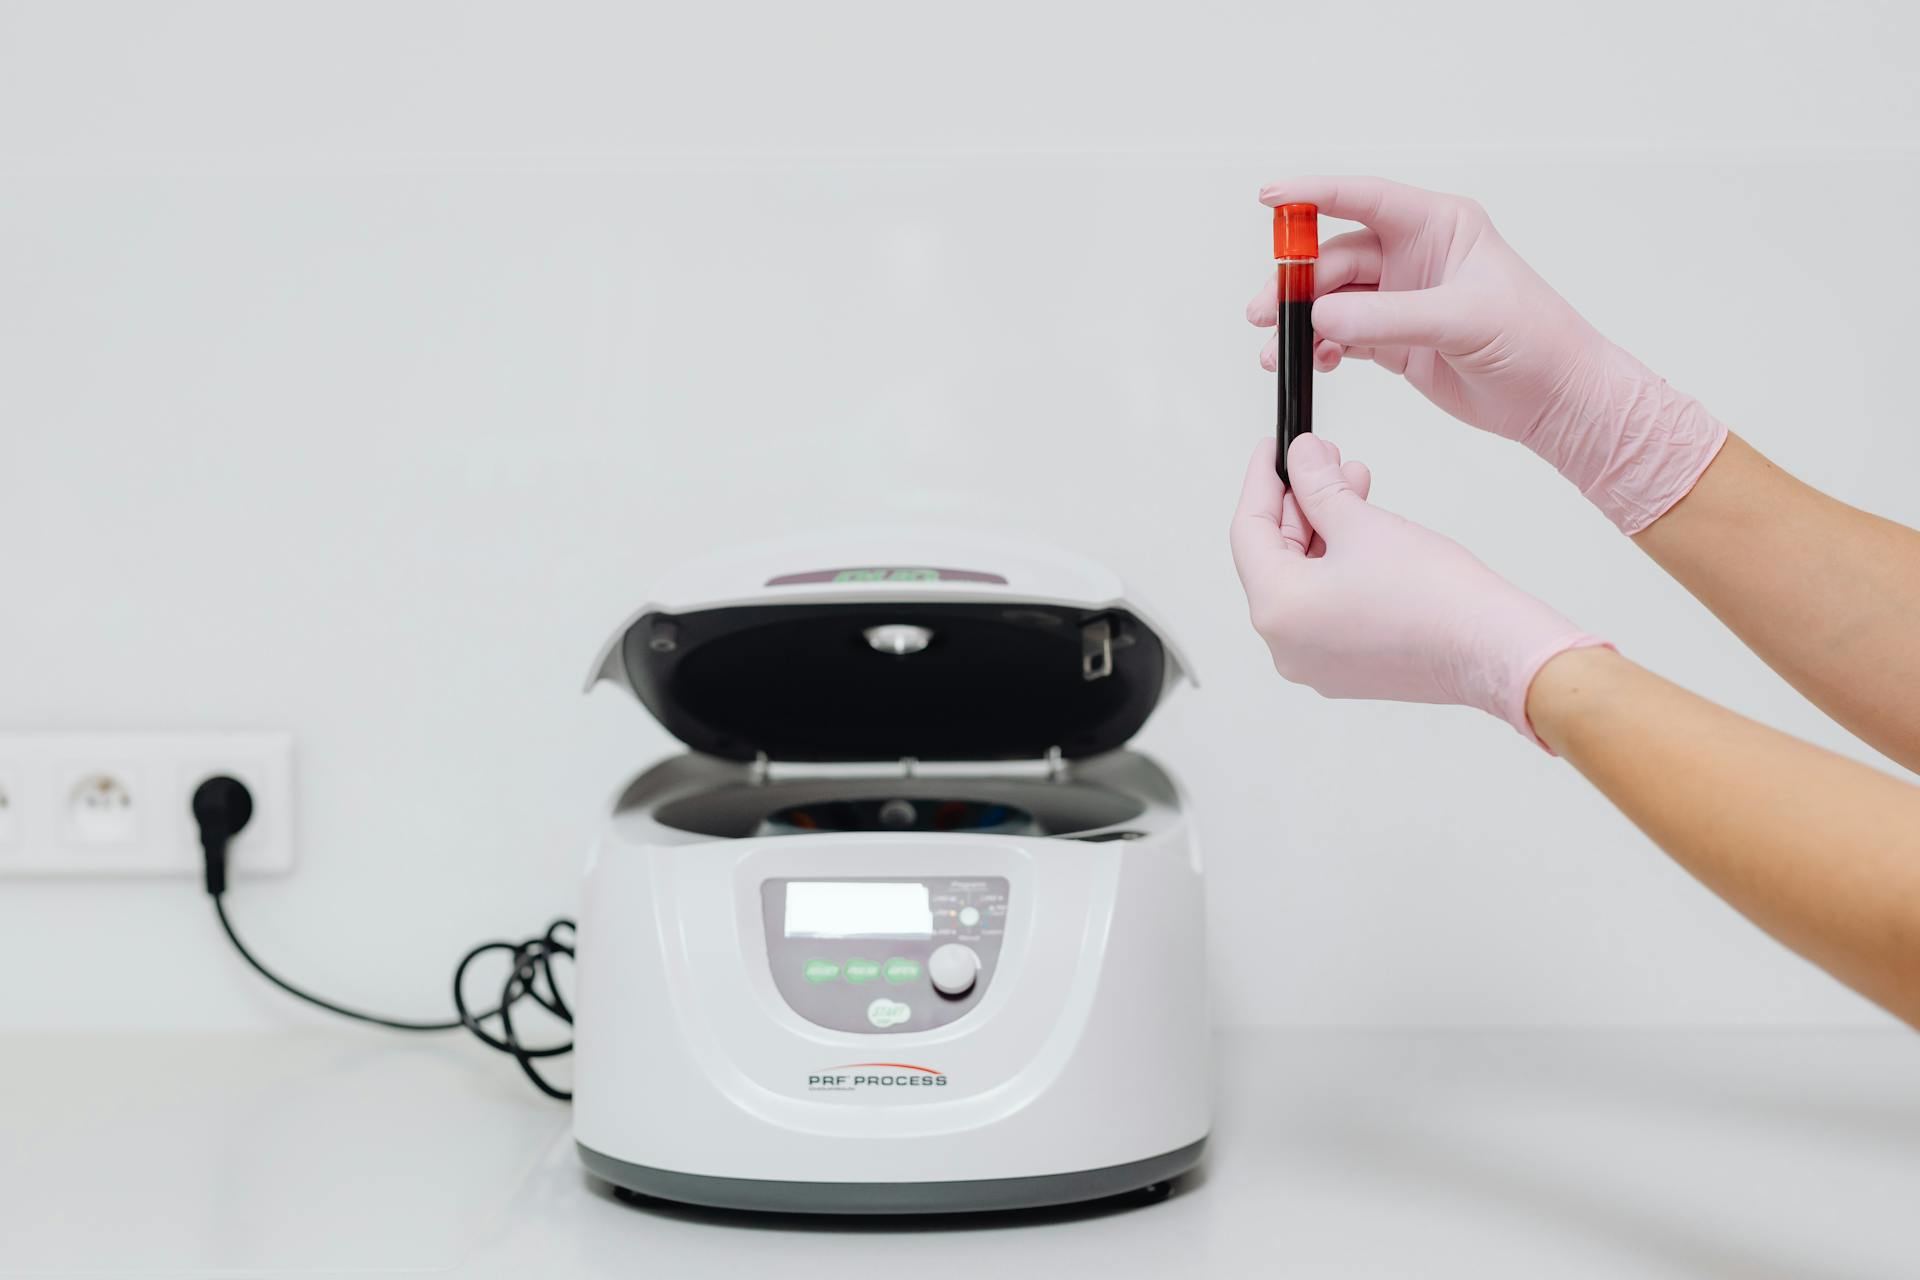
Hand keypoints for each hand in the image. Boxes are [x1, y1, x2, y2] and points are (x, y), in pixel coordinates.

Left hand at [1231, 433, 1607, 743]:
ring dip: (1324, 530)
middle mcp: (1284, 645)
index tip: (1272, 449)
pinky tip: (1363, 531)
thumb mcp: (1363, 523)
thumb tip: (1302, 456)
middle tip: (1323, 461)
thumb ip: (1320, 486)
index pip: (1248, 530)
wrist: (1494, 649)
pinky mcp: (1347, 666)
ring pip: (1303, 580)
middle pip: (1275, 557)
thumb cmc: (1435, 597)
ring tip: (1353, 486)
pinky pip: (1326, 606)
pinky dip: (1337, 566)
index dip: (1261, 480)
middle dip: (1301, 503)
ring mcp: (1315, 661)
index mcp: (1276, 610)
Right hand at [1247, 176, 1724, 534]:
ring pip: (1331, 299)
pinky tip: (1313, 362)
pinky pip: (1340, 334)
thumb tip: (1321, 316)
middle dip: (1295, 282)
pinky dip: (1319, 347)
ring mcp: (1401, 299)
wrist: (1555, 399)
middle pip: (1335, 256)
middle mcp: (1415, 255)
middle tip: (1266, 312)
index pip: (1363, 198)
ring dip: (1300, 322)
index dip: (1312, 194)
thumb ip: (1388, 316)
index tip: (1270, 198)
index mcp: (1439, 225)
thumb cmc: (1535, 341)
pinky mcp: (1394, 340)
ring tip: (1277, 351)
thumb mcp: (1462, 319)